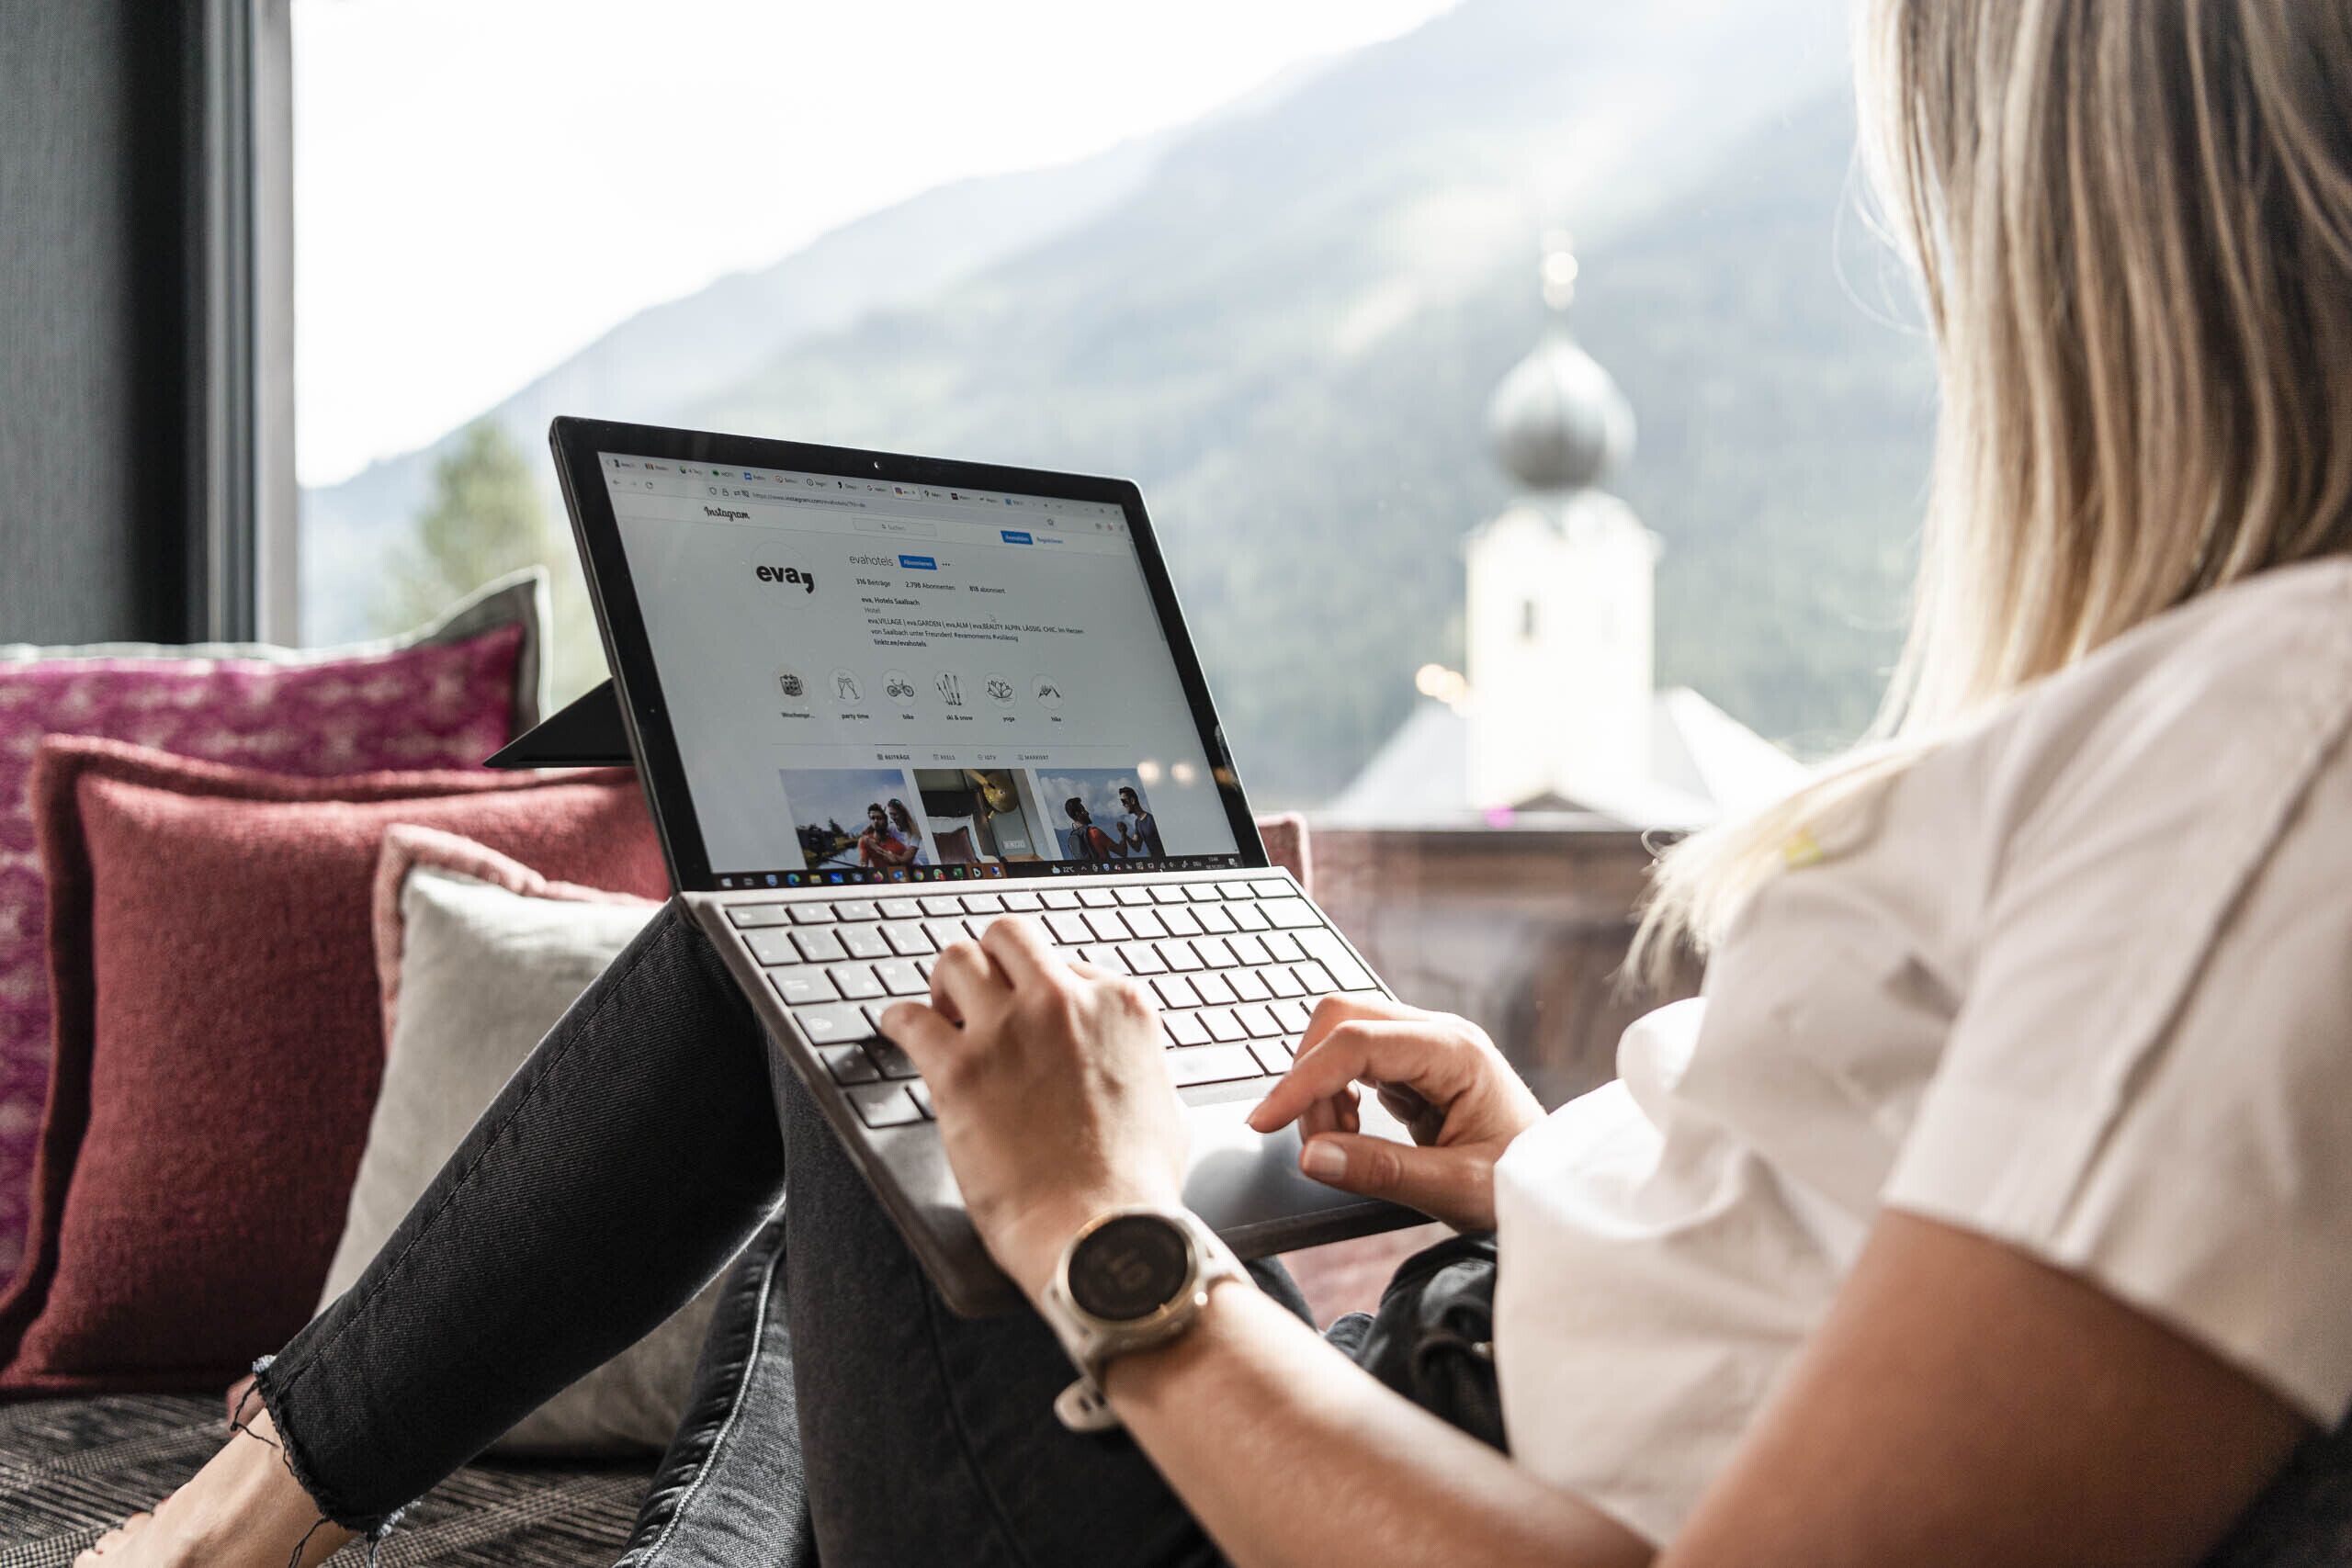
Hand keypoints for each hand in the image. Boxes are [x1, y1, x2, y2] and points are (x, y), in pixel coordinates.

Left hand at [882, 918, 1188, 1303]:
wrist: (1100, 1234)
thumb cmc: (1136, 1189)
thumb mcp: (1167, 1108)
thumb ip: (1141, 1069)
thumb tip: (1125, 1069)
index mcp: (1119, 1008)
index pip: (1067, 966)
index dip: (1041, 992)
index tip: (1028, 1014)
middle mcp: (1063, 1004)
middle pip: (1009, 938)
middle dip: (989, 961)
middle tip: (977, 996)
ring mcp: (1008, 1031)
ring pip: (956, 959)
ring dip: (943, 984)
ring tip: (939, 1011)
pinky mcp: (958, 1069)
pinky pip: (908, 1018)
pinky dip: (898, 1022)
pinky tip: (898, 1031)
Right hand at [1247, 995, 1542, 1232]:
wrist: (1560, 1187)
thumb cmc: (1524, 1184)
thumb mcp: (1456, 1189)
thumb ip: (1383, 1171)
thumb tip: (1311, 1156)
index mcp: (1455, 1051)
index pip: (1356, 1042)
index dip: (1302, 1080)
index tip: (1264, 1122)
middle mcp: (1438, 1035)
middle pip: (1340, 1018)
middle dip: (1309, 1077)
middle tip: (1315, 1143)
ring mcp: (1425, 1046)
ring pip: (1340, 1036)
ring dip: (1320, 1087)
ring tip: (1338, 1142)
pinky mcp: (1414, 1066)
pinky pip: (1353, 1061)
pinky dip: (1335, 1093)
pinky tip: (1351, 1130)